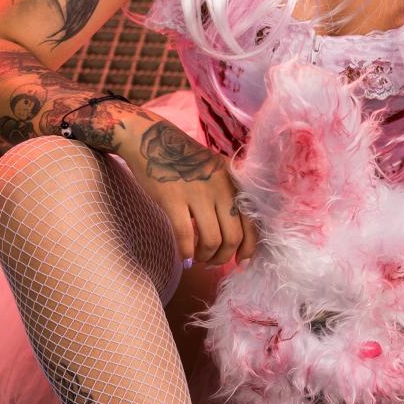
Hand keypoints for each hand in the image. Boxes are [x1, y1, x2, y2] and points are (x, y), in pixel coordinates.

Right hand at [122, 111, 259, 267]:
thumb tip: (236, 235)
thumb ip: (229, 195)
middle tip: (213, 262)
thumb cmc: (184, 160)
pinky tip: (184, 255)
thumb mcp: (216, 170)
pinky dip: (186, 252)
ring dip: (205, 257)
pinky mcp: (173, 199)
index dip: (248, 248)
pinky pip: (186, 235)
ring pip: (212, 240)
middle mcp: (221, 187)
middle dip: (224, 257)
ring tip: (198, 257)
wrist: (151, 140)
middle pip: (233, 237)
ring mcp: (198, 193)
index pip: (252, 223)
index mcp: (234, 182)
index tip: (240, 262)